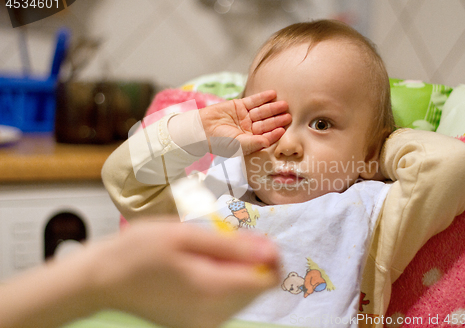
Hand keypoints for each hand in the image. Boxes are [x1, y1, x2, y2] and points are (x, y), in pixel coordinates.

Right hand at [90, 221, 280, 327]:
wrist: (101, 280)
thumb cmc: (139, 250)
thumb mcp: (186, 236)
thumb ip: (233, 246)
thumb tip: (272, 252)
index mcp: (214, 291)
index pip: (268, 279)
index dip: (268, 255)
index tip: (250, 238)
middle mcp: (214, 315)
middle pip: (257, 288)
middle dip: (251, 261)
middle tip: (221, 240)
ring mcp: (204, 324)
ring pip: (243, 296)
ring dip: (236, 271)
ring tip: (205, 253)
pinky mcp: (196, 325)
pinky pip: (225, 303)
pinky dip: (222, 283)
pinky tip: (199, 267)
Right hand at [199, 90, 291, 154]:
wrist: (202, 129)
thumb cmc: (218, 141)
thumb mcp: (237, 145)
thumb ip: (254, 143)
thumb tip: (267, 142)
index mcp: (249, 141)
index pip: (265, 136)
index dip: (274, 133)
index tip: (283, 130)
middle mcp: (249, 129)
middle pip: (266, 123)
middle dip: (277, 119)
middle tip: (289, 116)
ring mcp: (244, 117)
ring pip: (262, 111)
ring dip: (273, 108)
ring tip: (284, 104)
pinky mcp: (239, 106)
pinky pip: (254, 101)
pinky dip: (263, 97)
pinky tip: (273, 94)